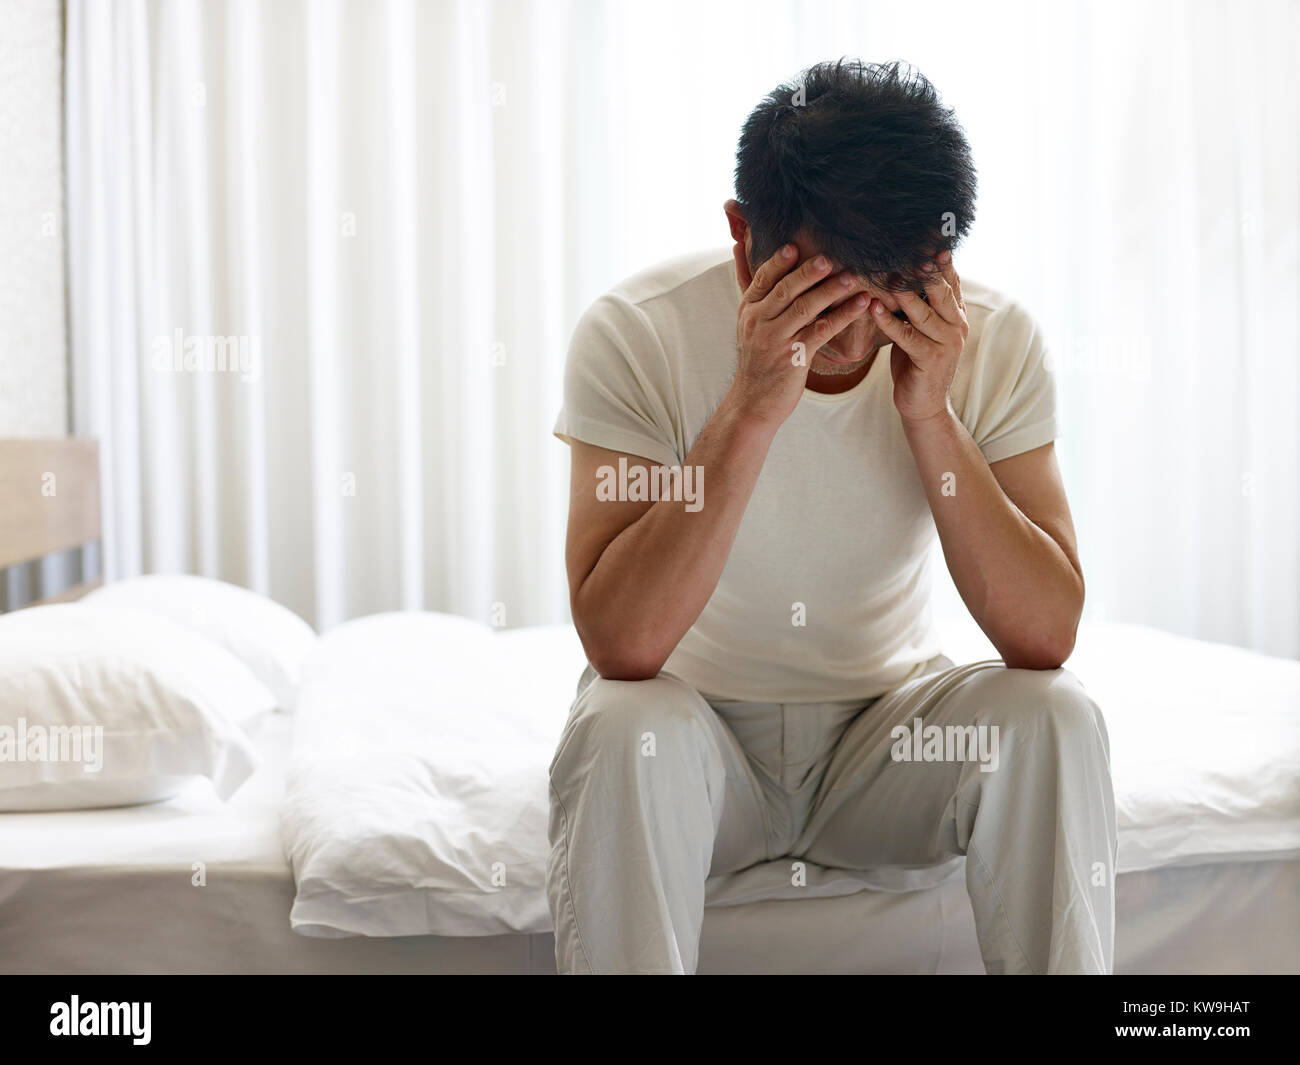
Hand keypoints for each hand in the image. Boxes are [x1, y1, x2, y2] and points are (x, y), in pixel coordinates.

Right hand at [728, 242, 870, 427]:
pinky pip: (822, 331)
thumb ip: (757, 294)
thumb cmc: (758, 360)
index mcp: (749, 310)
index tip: (795, 244)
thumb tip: (743, 251)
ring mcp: (776, 340)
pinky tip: (860, 305)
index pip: (763, 279)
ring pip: (805, 309)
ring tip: (852, 276)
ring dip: (831, 291)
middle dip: (809, 272)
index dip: (779, 261)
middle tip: (830, 256)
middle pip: (785, 290)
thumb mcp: (750, 326)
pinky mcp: (794, 357)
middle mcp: (759, 322)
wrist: (754, 402)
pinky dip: (843, 316)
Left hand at [868, 251, 968, 425]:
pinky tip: (874, 307)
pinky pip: (908, 337)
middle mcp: (957, 325)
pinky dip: (889, 322)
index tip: (929, 237)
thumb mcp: (920, 328)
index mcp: (955, 314)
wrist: (923, 404)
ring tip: (888, 276)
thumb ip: (918, 303)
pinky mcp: (930, 361)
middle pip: (941, 291)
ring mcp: (946, 344)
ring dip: (905, 293)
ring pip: (924, 312)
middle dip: (926, 270)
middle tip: (909, 249)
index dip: (940, 260)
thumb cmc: (916, 362)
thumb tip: (899, 270)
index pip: (950, 280)